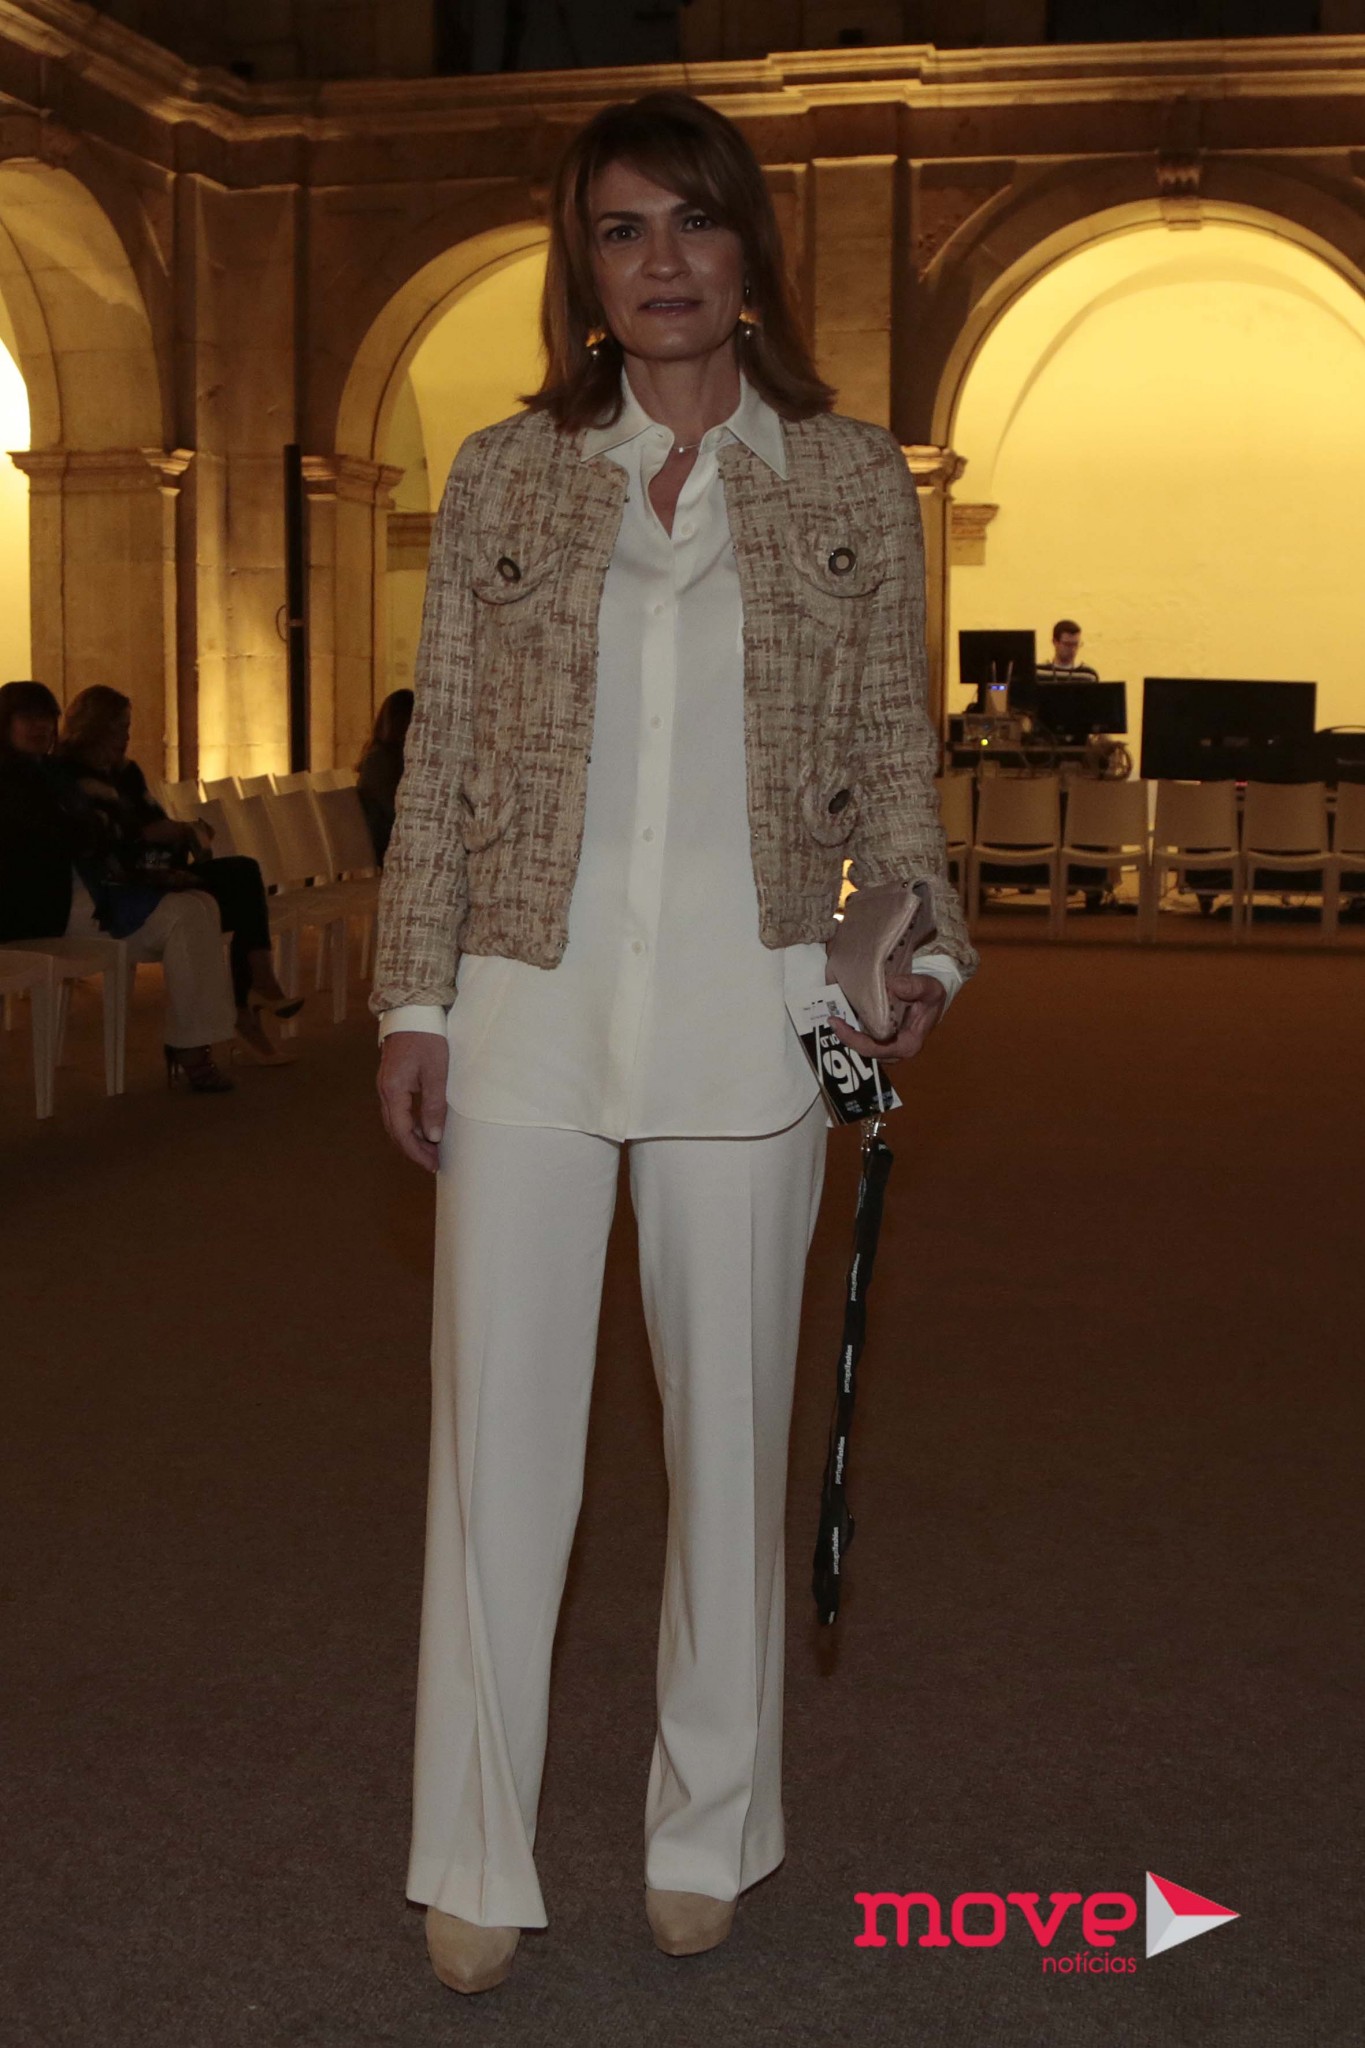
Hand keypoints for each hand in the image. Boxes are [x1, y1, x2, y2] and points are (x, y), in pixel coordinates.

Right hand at [377, 1031, 448, 1172]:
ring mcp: (387, 1085)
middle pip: (395, 1130)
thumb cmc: (427, 1038)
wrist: (413, 1010)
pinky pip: (398, 1110)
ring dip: (412, 1137)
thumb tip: (433, 1136)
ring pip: (395, 1121)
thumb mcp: (436, 1072)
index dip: (417, 1152)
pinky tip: (425, 1127)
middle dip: (414, 1149)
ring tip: (432, 1149)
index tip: (432, 1164)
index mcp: (393, 1090)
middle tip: (434, 1162)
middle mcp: (385, 1090)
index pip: (402, 1132)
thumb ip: (433, 1105)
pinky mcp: (393, 1079)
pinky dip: (410, 1123)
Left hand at [829, 972, 945, 1064]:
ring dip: (847, 1034)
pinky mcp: (880, 1041)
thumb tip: (893, 985)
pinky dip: (850, 1029)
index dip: (853, 1039)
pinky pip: (862, 1039)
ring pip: (862, 1047)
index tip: (837, 1023)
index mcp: (907, 1044)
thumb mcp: (931, 989)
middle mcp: (895, 1052)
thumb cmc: (931, 997)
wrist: (931, 1000)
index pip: (875, 1049)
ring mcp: (887, 1048)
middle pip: (865, 1051)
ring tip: (833, 1018)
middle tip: (831, 1019)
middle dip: (846, 1037)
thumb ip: (915, 986)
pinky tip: (840, 1016)